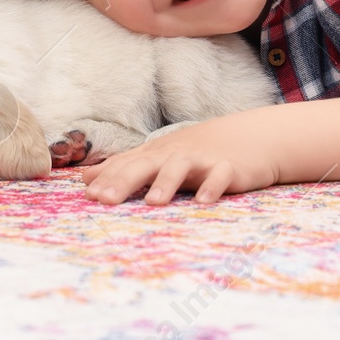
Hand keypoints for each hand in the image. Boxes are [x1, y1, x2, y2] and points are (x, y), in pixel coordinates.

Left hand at [80, 115, 280, 205]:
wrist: (252, 137)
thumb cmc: (199, 153)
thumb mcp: (160, 157)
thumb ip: (124, 168)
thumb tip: (86, 179)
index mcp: (157, 154)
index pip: (128, 164)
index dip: (108, 179)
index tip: (87, 196)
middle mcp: (176, 154)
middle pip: (146, 164)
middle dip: (125, 181)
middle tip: (105, 200)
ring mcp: (203, 159)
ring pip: (181, 167)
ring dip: (166, 182)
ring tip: (153, 203)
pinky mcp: (229, 167)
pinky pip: (220, 176)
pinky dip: (212, 186)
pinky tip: (204, 200)